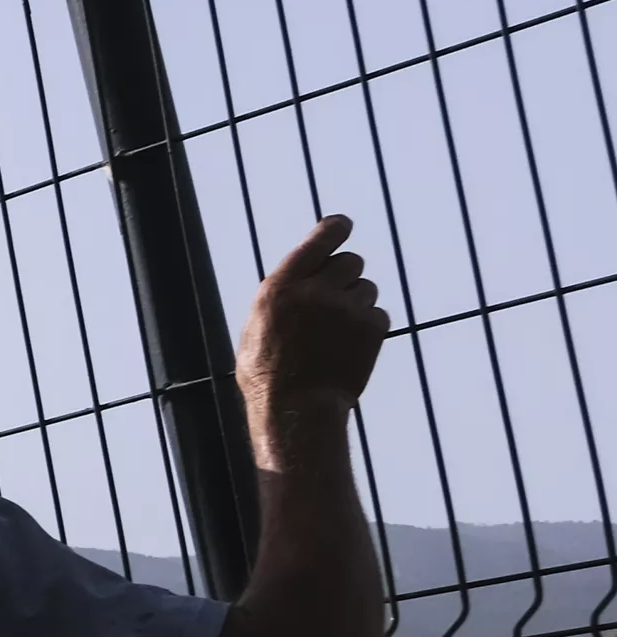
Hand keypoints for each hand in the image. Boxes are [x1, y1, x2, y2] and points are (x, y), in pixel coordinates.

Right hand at [236, 214, 389, 469]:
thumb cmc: (268, 376)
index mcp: (281, 287)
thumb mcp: (257, 328)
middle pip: (351, 261)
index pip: (320, 240)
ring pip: (366, 288)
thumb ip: (282, 297)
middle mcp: (315, 291)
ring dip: (356, 304)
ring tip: (336, 334)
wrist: (295, 411)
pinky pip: (378, 314)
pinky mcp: (372, 327)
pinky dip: (368, 328)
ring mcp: (347, 308)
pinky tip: (348, 349)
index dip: (336, 228)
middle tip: (335, 299)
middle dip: (345, 276)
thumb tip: (301, 275)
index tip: (343, 225)